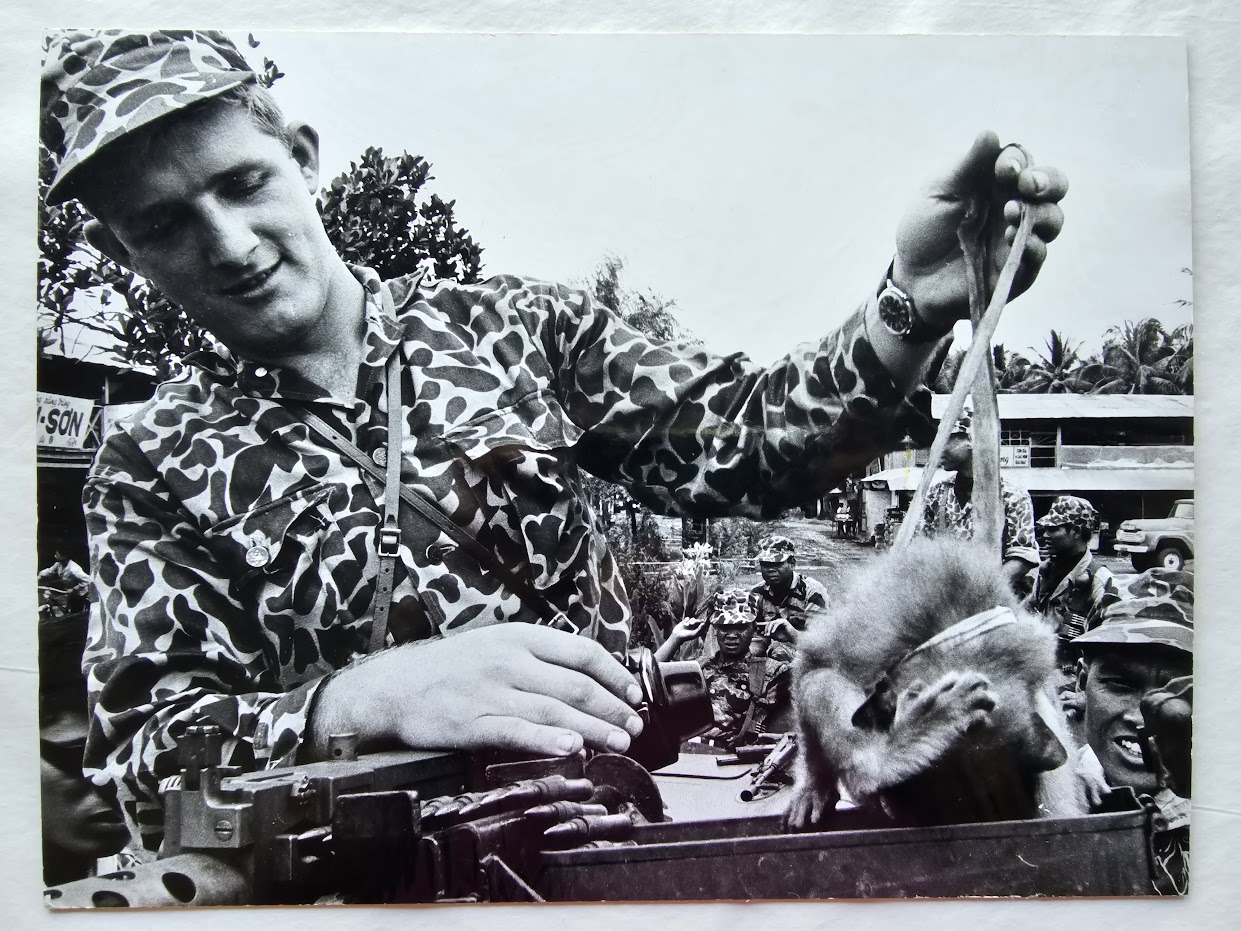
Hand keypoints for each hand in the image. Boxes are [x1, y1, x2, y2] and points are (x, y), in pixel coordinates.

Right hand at [312, 624, 643, 759]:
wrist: (395, 686)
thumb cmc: (450, 666)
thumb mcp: (495, 642)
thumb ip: (538, 656)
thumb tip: (586, 674)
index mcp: (519, 636)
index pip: (581, 650)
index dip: (614, 674)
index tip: (634, 692)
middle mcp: (510, 660)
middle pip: (575, 683)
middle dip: (612, 707)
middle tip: (634, 725)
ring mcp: (493, 691)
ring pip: (555, 708)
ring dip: (593, 728)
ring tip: (618, 741)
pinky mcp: (475, 723)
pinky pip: (519, 731)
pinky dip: (548, 739)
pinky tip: (572, 747)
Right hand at [669, 616, 707, 643]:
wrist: (677, 635)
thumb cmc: (686, 636)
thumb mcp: (694, 634)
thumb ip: (699, 629)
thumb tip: (704, 623)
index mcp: (698, 630)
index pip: (702, 624)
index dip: (702, 622)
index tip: (702, 621)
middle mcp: (695, 626)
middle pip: (697, 620)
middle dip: (694, 622)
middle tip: (691, 624)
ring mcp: (690, 623)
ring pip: (693, 618)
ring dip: (690, 621)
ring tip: (686, 625)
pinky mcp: (685, 621)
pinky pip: (688, 618)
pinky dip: (686, 620)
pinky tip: (684, 624)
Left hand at [763, 617, 798, 642]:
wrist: (793, 638)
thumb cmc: (785, 637)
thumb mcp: (775, 636)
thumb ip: (770, 634)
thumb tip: (762, 633)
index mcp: (774, 625)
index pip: (767, 624)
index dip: (762, 625)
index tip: (757, 627)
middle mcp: (777, 622)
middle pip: (768, 623)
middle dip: (766, 629)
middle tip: (766, 635)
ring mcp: (780, 621)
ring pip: (771, 623)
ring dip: (769, 629)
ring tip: (768, 634)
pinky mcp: (784, 621)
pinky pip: (776, 623)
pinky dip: (774, 628)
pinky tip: (773, 632)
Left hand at [893, 131, 1067, 328]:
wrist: (912, 276)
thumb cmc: (924, 229)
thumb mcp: (938, 192)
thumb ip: (966, 166)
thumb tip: (990, 133)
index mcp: (997, 182)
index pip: (1024, 162)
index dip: (1019, 162)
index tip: (1003, 168)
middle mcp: (1015, 205)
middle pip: (1052, 186)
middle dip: (1048, 181)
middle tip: (1029, 185)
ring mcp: (1019, 237)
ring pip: (1053, 220)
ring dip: (1040, 214)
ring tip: (1010, 213)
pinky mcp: (1016, 269)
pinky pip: (1037, 256)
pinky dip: (1032, 246)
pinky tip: (1014, 240)